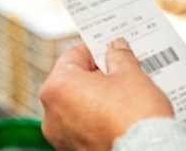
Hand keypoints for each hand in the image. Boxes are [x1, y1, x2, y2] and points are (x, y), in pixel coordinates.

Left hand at [40, 39, 173, 150]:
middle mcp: (51, 114)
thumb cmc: (134, 120)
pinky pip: (83, 128)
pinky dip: (97, 122)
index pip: (73, 55)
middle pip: (73, 83)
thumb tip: (116, 49)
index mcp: (57, 87)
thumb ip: (119, 56)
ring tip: (123, 98)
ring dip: (96, 100)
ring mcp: (61, 137)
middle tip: (120, 74)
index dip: (95, 50)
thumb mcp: (131, 75)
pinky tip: (118, 118)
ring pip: (78, 107)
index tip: (109, 50)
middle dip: (96, 77)